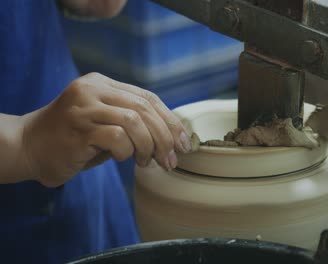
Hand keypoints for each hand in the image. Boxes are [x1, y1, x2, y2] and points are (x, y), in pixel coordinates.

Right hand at [21, 72, 191, 186]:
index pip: (148, 97)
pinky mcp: (77, 128)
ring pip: (134, 121)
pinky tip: (120, 158)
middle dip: (165, 137)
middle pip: (145, 108)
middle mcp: (93, 89)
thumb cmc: (73, 140)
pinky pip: (116, 137)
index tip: (183, 143)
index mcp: (103, 83)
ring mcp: (83, 107)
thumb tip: (173, 136)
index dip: (170, 120)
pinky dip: (126, 151)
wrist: (27, 148)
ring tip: (146, 162)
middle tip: (171, 159)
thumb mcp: (105, 123)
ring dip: (148, 146)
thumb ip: (132, 121)